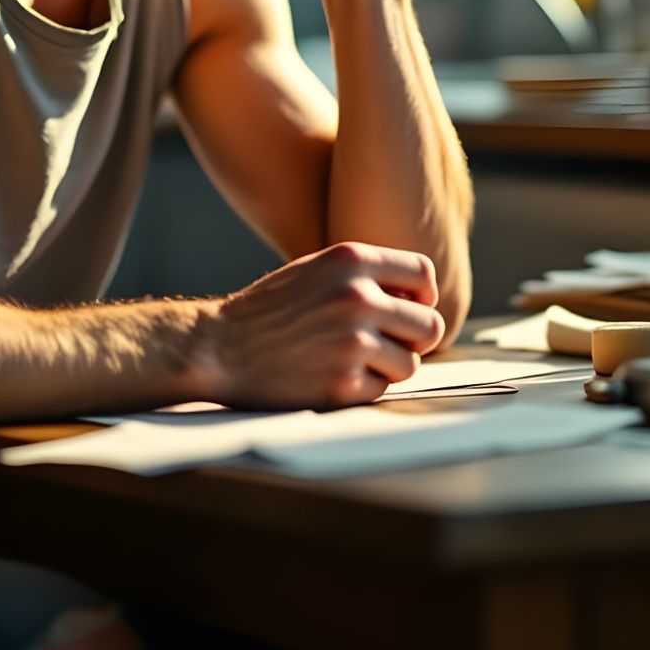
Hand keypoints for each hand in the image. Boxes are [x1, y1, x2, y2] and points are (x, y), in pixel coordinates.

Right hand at [199, 241, 443, 409]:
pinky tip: (332, 374)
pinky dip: (363, 387)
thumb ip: (364, 274)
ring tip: (354, 359)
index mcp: (351, 259)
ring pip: (410, 364)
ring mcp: (352, 341)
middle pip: (429, 325)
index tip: (409, 309)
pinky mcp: (342, 383)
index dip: (422, 297)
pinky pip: (381, 390)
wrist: (220, 346)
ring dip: (388, 367)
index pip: (423, 274)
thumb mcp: (315, 268)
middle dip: (414, 339)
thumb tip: (420, 299)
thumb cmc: (268, 309)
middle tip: (389, 344)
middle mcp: (357, 296)